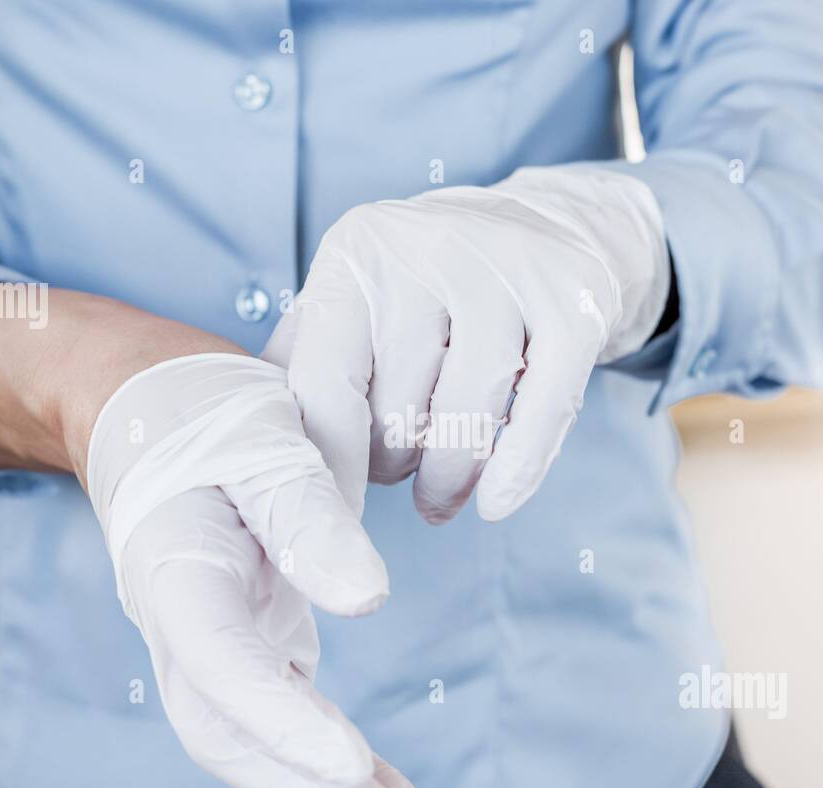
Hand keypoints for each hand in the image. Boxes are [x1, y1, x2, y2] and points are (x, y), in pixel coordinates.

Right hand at [0, 291, 427, 787]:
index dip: (281, 720)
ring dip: (316, 787)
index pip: (220, 664)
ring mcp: (205, 639)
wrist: (149, 409)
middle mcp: (178, 622)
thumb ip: (308, 515)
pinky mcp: (239, 638)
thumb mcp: (264, 440)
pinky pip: (274, 712)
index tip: (354, 761)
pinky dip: (322, 751)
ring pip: (245, 736)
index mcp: (175, 569)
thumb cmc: (205, 415)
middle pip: (224, 731)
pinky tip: (378, 780)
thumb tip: (369, 597)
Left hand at [263, 165, 669, 521]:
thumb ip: (303, 359)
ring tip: (437, 500)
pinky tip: (495, 502)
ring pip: (465, 417)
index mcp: (357, 254)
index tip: (327, 526)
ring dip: (447, 480)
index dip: (327, 470)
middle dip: (392, 465)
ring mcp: (506, 271)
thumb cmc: (432, 284)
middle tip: (399, 474)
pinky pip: (541, 412)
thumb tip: (248, 440)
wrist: (554, 227)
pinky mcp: (573, 301)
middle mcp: (426, 250)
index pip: (325, 385)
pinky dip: (517, 471)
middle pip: (396, 411)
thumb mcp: (358, 298)